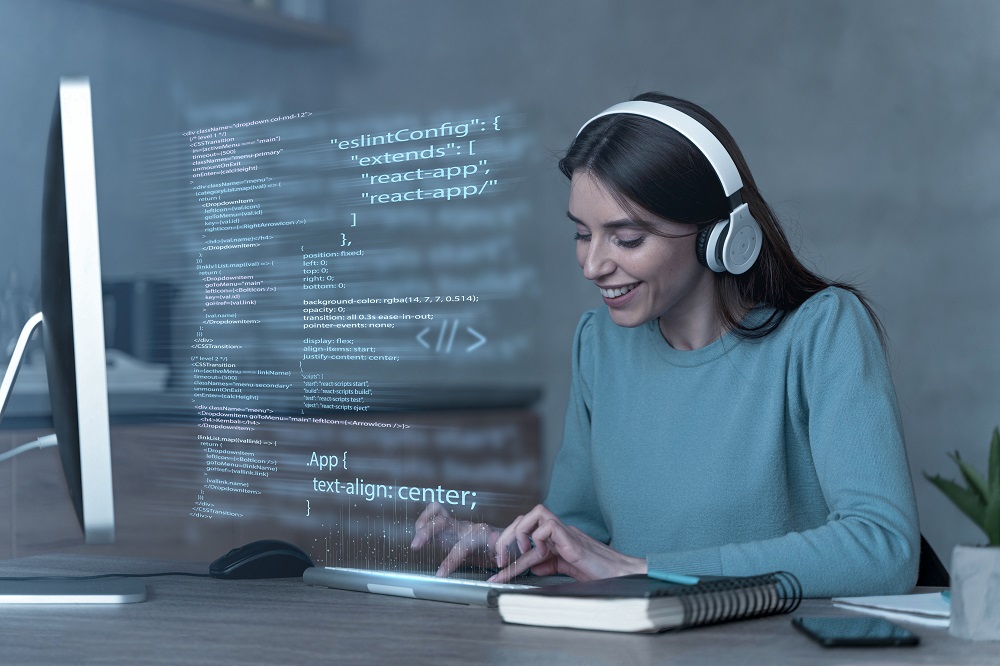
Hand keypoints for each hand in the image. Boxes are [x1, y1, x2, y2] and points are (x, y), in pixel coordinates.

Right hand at [409, 502, 502, 576]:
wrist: (501, 540)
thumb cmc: (500, 550)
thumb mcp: (502, 555)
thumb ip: (499, 554)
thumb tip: (497, 555)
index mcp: (480, 534)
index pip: (461, 545)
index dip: (450, 560)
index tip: (440, 574)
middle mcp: (466, 527)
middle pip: (444, 523)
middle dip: (428, 532)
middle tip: (415, 546)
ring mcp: (457, 525)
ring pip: (437, 515)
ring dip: (424, 525)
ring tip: (416, 541)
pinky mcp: (449, 526)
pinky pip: (435, 514)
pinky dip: (425, 521)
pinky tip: (420, 533)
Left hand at [488, 504, 646, 582]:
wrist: (623, 575)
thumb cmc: (600, 573)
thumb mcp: (567, 569)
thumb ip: (550, 565)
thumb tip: (534, 567)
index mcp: (557, 538)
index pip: (526, 534)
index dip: (508, 551)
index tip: (497, 573)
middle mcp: (560, 531)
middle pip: (526, 518)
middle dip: (507, 536)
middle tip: (500, 560)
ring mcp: (566, 532)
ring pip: (536, 513)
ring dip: (520, 533)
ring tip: (520, 554)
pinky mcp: (572, 539)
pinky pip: (548, 526)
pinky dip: (538, 540)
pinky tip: (542, 555)